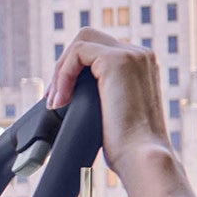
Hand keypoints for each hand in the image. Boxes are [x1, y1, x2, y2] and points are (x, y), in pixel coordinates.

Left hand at [48, 28, 167, 164]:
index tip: (60, 101)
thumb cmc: (128, 149)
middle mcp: (140, 55)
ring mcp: (131, 54)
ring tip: (55, 102)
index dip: (74, 71)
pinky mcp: (117, 60)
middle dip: (65, 65)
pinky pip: (78, 52)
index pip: (99, 52)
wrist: (142, 158)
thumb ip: (100, 97)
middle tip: (54, 99)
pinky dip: (63, 74)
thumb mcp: (112, 114)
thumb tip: (68, 98)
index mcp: (141, 66)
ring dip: (61, 70)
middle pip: (90, 38)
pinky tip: (60, 101)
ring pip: (82, 41)